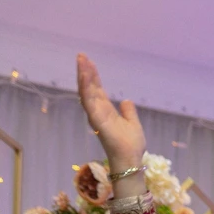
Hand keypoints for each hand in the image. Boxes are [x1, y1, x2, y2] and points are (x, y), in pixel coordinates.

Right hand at [75, 54, 144, 174]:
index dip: (93, 76)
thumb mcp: (133, 123)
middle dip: (85, 71)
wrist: (130, 159)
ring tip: (81, 60)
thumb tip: (126, 100)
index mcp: (106, 111)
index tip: (90, 62)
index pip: (97, 90)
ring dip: (83, 75)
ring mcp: (95, 114)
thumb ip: (129, 112)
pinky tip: (84, 75)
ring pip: (86, 91)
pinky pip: (88, 100)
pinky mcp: (96, 119)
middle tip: (81, 55)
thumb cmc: (131, 145)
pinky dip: (86, 87)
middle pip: (90, 87)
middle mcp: (98, 111)